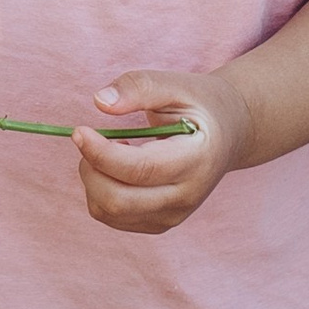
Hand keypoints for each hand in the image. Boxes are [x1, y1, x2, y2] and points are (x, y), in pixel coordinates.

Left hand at [74, 70, 244, 233]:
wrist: (229, 133)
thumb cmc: (198, 104)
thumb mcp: (175, 84)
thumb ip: (139, 87)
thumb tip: (100, 101)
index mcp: (197, 159)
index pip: (140, 169)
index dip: (101, 153)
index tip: (79, 131)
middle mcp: (187, 196)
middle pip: (118, 200)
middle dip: (90, 168)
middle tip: (91, 138)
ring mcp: (174, 216)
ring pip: (109, 212)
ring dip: (92, 179)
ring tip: (109, 150)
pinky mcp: (159, 224)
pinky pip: (112, 217)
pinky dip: (99, 192)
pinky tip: (117, 168)